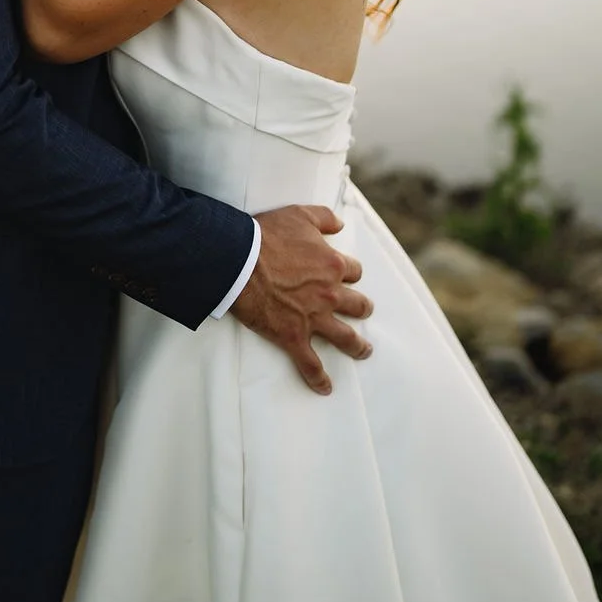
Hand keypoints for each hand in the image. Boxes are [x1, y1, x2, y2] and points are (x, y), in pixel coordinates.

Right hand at [232, 204, 372, 394]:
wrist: (238, 260)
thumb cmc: (266, 235)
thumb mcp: (299, 214)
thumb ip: (324, 217)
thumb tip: (339, 223)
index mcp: (332, 265)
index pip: (352, 271)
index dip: (348, 272)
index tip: (343, 274)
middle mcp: (329, 293)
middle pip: (357, 305)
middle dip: (361, 308)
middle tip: (362, 310)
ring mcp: (313, 317)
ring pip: (345, 337)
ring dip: (357, 346)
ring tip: (363, 351)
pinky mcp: (293, 336)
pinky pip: (310, 363)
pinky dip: (318, 377)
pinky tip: (325, 387)